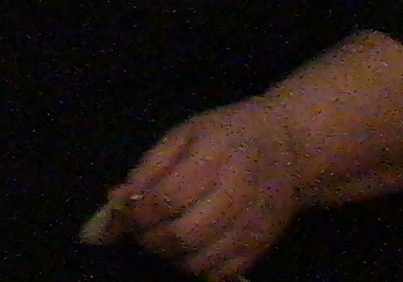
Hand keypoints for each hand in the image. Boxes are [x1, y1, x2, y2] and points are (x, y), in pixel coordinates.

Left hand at [90, 94, 305, 278]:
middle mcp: (237, 195)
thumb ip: (147, 169)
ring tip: (161, 237)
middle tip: (139, 228)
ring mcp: (253, 225)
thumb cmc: (226, 135)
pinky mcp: (262, 245)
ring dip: (169, 256)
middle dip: (149, 238)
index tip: (120, 214)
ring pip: (201, 260)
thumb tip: (114, 201)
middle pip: (183, 234)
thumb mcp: (182, 136)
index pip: (167, 198)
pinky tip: (188, 249)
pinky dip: (196, 268)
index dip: (136, 213)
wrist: (288, 149)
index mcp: (214, 158)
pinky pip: (222, 272)